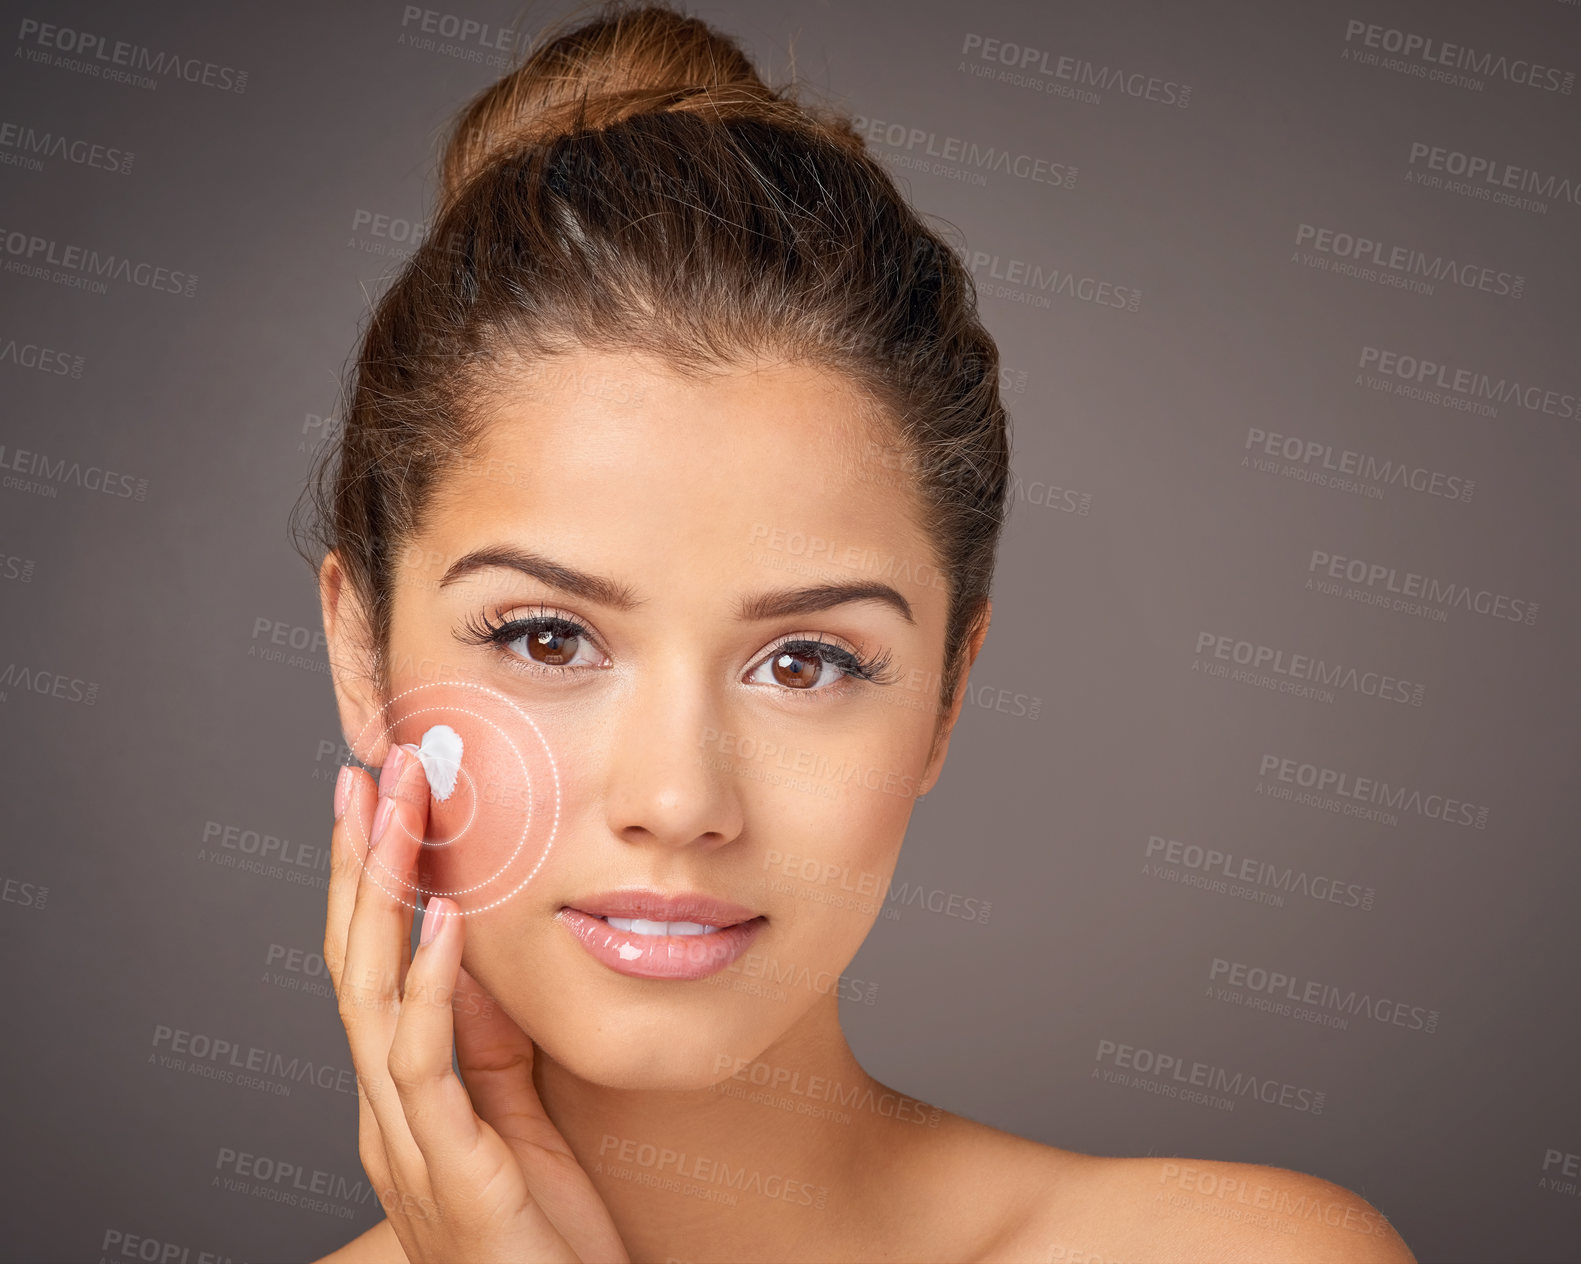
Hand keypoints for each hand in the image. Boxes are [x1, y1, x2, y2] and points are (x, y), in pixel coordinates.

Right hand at [325, 743, 630, 1262]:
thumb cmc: (542, 1237)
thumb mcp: (516, 1117)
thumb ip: (488, 1044)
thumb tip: (468, 950)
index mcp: (403, 1094)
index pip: (372, 963)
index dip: (368, 879)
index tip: (377, 795)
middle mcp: (387, 1109)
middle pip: (354, 961)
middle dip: (361, 861)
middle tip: (371, 769)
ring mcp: (408, 1139)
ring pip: (371, 995)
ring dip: (383, 894)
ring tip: (396, 810)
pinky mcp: (449, 1170)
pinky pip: (426, 1064)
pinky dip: (428, 986)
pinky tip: (442, 921)